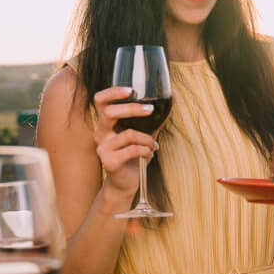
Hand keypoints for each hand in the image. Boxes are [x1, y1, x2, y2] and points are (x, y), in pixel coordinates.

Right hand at [91, 86, 157, 204]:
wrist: (125, 182)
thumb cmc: (134, 154)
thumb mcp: (144, 132)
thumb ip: (155, 116)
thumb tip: (172, 94)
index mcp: (105, 122)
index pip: (100, 100)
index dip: (113, 92)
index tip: (131, 90)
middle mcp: (100, 133)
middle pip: (110, 113)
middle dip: (132, 109)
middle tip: (150, 109)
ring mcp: (103, 148)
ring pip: (128, 134)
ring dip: (147, 138)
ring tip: (153, 144)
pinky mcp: (109, 162)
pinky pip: (132, 150)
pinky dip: (146, 150)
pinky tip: (149, 154)